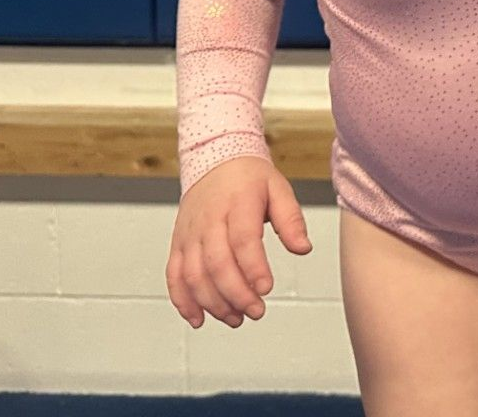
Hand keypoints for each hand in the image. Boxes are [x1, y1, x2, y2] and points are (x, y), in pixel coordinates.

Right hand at [166, 155, 311, 329]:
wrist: (214, 158)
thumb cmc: (247, 177)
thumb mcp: (278, 188)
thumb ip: (291, 219)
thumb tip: (303, 248)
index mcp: (237, 202)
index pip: (242, 239)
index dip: (253, 267)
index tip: (266, 287)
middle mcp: (209, 218)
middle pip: (216, 263)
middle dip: (236, 294)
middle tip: (256, 309)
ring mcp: (190, 232)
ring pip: (194, 274)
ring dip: (213, 303)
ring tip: (236, 317)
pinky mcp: (178, 243)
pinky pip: (174, 275)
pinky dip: (183, 301)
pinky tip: (199, 318)